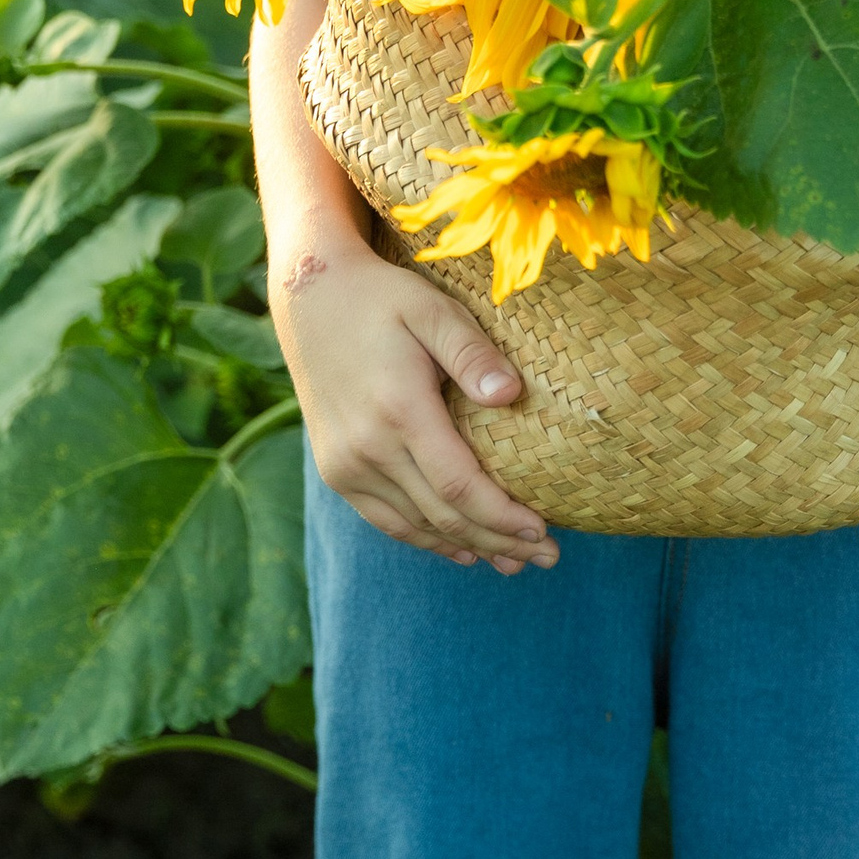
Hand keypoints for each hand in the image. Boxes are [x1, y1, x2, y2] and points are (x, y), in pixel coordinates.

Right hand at [270, 225, 558, 573]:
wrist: (309, 297)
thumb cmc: (383, 298)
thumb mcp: (432, 309)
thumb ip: (472, 353)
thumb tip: (512, 396)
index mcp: (397, 410)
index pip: (458, 486)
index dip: (502, 516)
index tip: (543, 530)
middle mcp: (366, 447)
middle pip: (442, 516)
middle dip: (500, 541)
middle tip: (549, 557)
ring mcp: (345, 464)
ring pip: (415, 526)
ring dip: (469, 547)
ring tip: (516, 561)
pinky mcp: (335, 469)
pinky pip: (386, 519)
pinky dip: (426, 539)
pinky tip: (462, 550)